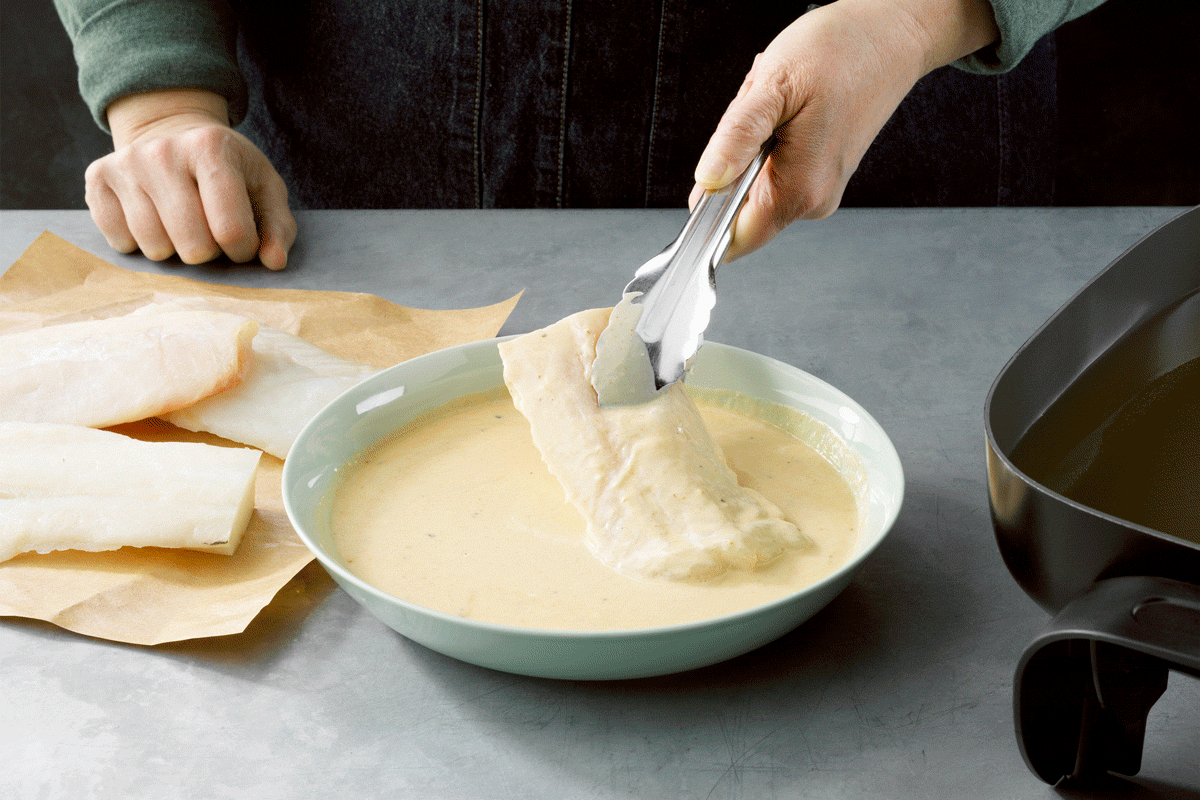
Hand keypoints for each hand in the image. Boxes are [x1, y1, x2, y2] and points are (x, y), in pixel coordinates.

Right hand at [85, 89, 296, 269]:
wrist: (172, 131)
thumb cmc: (228, 170)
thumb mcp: (264, 188)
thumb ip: (278, 227)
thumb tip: (273, 262)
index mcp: (211, 147)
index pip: (230, 230)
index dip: (242, 250)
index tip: (242, 243)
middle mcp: (163, 152)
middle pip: (193, 246)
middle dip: (209, 253)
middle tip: (210, 233)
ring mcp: (125, 163)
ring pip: (155, 248)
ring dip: (174, 249)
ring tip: (182, 225)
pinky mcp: (97, 178)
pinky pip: (121, 242)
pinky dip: (140, 244)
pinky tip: (153, 220)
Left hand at [692, 0, 998, 259]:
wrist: (891, 32)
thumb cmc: (840, 51)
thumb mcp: (772, 88)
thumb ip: (735, 141)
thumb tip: (707, 183)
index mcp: (799, 191)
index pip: (732, 240)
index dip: (707, 216)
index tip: (713, 170)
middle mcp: (813, 201)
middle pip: (738, 206)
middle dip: (732, 161)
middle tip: (759, 113)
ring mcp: (820, 189)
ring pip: (754, 183)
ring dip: (751, 145)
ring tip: (781, 104)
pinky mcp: (822, 174)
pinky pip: (774, 168)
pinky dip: (770, 138)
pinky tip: (792, 108)